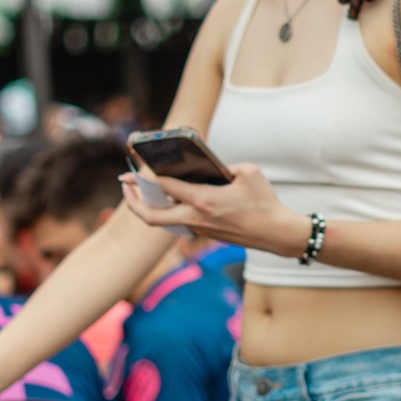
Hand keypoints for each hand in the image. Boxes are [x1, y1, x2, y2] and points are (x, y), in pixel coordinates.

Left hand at [120, 163, 301, 255]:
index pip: (166, 186)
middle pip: (151, 216)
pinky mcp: (205, 235)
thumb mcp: (248, 172)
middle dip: (132, 200)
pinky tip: (169, 199)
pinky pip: (178, 223)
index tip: (137, 166)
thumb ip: (225, 166)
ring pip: (163, 222)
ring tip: (140, 191)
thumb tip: (209, 166)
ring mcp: (199, 229)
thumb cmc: (264, 202)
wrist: (276, 234)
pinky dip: (169, 211)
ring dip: (148, 207)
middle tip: (124, 185)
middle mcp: (196, 218)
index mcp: (204, 200)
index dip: (148, 175)